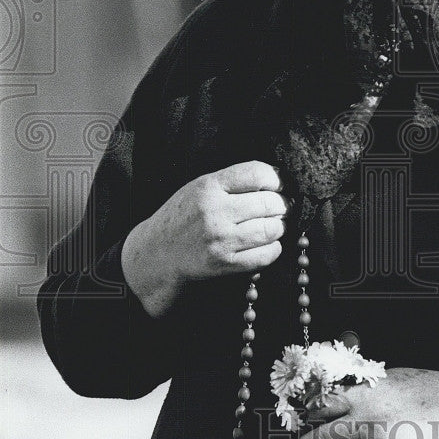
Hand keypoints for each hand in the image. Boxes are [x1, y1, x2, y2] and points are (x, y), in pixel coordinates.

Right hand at [121, 160, 287, 317]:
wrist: (157, 253)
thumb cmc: (184, 216)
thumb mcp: (200, 187)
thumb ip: (233, 181)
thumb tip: (277, 179)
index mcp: (208, 186)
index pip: (258, 174)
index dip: (276, 180)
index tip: (277, 186)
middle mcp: (214, 211)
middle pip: (269, 203)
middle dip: (281, 206)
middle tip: (279, 209)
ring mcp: (220, 239)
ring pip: (272, 229)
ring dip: (278, 227)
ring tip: (272, 226)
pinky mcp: (224, 263)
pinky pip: (266, 255)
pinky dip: (273, 249)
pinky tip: (265, 244)